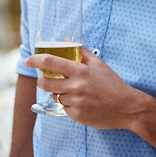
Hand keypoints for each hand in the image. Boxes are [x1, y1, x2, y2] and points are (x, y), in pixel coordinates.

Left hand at [26, 47, 140, 129]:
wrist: (127, 107)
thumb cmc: (113, 83)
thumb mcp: (98, 64)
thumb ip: (80, 52)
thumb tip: (66, 40)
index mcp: (80, 71)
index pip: (50, 62)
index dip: (35, 60)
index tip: (28, 60)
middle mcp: (75, 87)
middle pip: (45, 83)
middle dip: (42, 80)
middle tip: (47, 78)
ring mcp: (75, 103)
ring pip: (55, 96)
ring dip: (60, 92)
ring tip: (75, 91)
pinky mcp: (77, 116)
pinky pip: (64, 108)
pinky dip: (69, 104)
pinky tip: (82, 102)